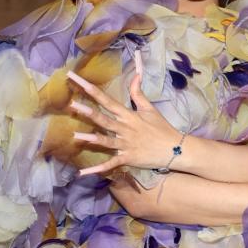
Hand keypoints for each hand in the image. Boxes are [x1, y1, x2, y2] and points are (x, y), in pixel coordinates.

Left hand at [69, 53, 181, 175]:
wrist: (175, 149)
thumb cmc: (162, 128)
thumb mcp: (150, 109)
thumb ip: (138, 93)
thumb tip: (135, 74)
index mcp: (128, 115)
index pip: (107, 100)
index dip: (91, 90)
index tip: (77, 80)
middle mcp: (125, 129)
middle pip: (104, 119)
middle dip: (88, 112)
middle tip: (72, 104)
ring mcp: (126, 144)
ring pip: (106, 141)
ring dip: (91, 140)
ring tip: (75, 137)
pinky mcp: (128, 158)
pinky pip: (111, 164)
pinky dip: (98, 169)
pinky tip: (83, 172)